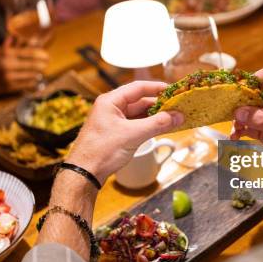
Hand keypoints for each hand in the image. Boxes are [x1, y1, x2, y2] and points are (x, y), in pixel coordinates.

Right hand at [0, 38, 48, 90]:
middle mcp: (8, 65)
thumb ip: (18, 46)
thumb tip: (35, 41)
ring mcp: (8, 78)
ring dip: (38, 75)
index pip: (32, 53)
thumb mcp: (1, 49)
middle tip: (46, 65)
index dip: (43, 55)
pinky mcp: (7, 88)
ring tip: (40, 73)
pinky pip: (26, 86)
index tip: (47, 56)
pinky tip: (34, 80)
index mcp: (7, 53)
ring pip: (33, 77)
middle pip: (35, 65)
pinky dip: (32, 83)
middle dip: (43, 65)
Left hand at [65, 81, 183, 183]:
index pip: (138, 87)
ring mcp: (113, 122)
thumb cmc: (102, 151)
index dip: (157, 88)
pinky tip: (161, 128)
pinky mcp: (115, 134)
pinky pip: (136, 125)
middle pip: (139, 101)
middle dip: (159, 105)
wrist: (84, 173)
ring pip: (139, 115)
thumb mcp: (133, 135)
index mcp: (110, 101)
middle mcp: (111, 108)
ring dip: (155, 117)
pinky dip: (149, 126)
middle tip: (178, 108)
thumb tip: (178, 116)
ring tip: (174, 118)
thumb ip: (157, 124)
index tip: (173, 90)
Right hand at [232, 68, 262, 141]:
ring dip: (238, 118)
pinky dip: (240, 131)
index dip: (252, 81)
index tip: (239, 91)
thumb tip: (239, 112)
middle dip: (241, 101)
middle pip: (254, 94)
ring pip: (249, 112)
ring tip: (234, 127)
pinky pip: (250, 129)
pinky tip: (235, 136)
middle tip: (230, 109)